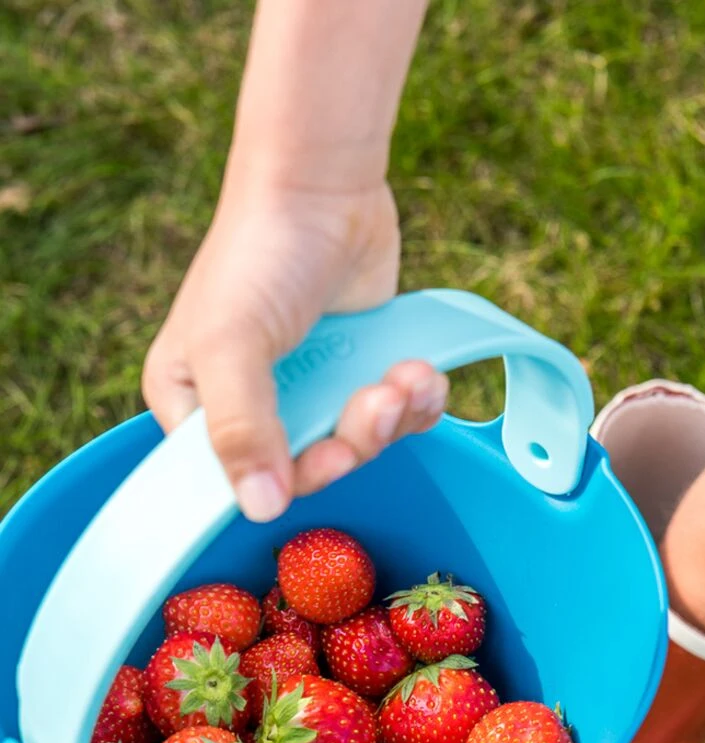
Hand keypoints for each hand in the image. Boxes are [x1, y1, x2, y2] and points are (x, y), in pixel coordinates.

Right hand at [142, 181, 447, 520]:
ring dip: (391, 420)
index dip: (286, 480)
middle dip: (354, 442)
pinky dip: (416, 404)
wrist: (324, 185)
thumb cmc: (258, 255)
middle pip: (308, 470)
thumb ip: (241, 428)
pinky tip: (421, 373)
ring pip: (359, 446)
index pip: (237, 482)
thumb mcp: (232, 344)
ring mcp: (311, 391)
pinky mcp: (359, 373)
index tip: (328, 454)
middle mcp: (252, 407)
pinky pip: (395, 419)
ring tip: (406, 377)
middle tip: (377, 403)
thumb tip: (260, 508)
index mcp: (195, 406)